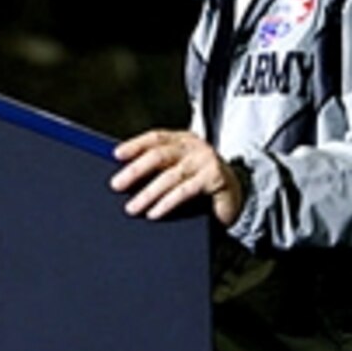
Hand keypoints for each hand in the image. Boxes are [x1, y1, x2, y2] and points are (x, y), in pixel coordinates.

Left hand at [109, 129, 244, 226]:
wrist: (235, 198)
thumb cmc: (201, 185)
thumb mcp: (179, 172)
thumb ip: (160, 169)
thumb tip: (125, 178)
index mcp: (183, 140)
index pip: (156, 138)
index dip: (135, 145)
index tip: (116, 154)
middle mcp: (195, 146)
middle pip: (160, 155)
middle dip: (135, 171)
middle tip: (116, 184)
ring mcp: (206, 160)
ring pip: (170, 176)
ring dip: (148, 193)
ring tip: (132, 207)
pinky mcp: (215, 178)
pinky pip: (186, 191)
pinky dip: (167, 203)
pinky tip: (154, 212)